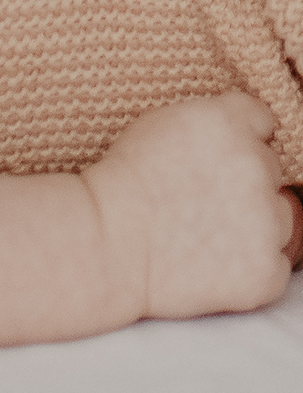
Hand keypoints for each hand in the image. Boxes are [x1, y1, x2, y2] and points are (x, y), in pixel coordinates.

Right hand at [86, 94, 302, 321]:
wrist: (110, 241)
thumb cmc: (124, 181)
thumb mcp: (163, 124)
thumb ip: (212, 124)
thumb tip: (239, 135)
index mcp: (229, 123)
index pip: (262, 121)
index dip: (239, 138)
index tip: (218, 155)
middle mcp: (257, 167)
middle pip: (270, 170)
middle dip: (244, 181)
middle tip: (203, 197)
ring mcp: (267, 223)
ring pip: (282, 218)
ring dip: (257, 224)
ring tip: (209, 232)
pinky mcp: (266, 272)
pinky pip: (279, 266)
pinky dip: (254, 267)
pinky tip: (217, 262)